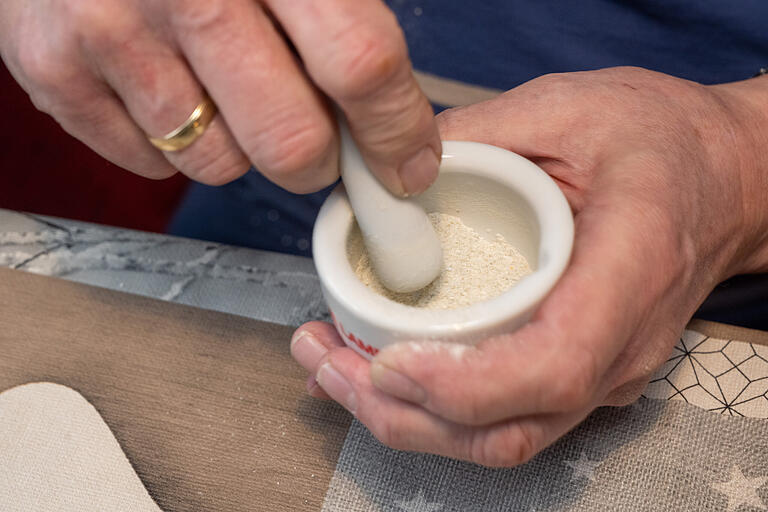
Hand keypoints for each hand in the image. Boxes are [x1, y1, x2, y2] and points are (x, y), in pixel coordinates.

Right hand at [0, 0, 439, 194]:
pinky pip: (153, 165)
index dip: (395, 129)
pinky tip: (165, 84)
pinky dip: (174, 142)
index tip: (407, 164)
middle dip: (319, 160)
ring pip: (221, 165)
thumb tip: (400, 118)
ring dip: (239, 144)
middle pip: (292, 143)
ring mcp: (111, 30)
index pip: (359, 63)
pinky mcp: (54, 69)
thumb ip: (344, 14)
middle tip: (315, 138)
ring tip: (218, 84)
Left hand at [291, 67, 767, 465]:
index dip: (462, 384)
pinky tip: (374, 374)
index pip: (551, 364)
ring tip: (329, 368)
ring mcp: (602, 374)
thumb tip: (387, 171)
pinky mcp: (578, 376)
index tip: (386, 361)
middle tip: (323, 361)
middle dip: (402, 412)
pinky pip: (501, 418)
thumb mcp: (569, 109)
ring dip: (405, 419)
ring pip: (498, 439)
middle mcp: (619, 345)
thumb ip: (478, 136)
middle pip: (508, 428)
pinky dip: (430, 410)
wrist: (724, 179)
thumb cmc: (662, 141)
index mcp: (629, 271)